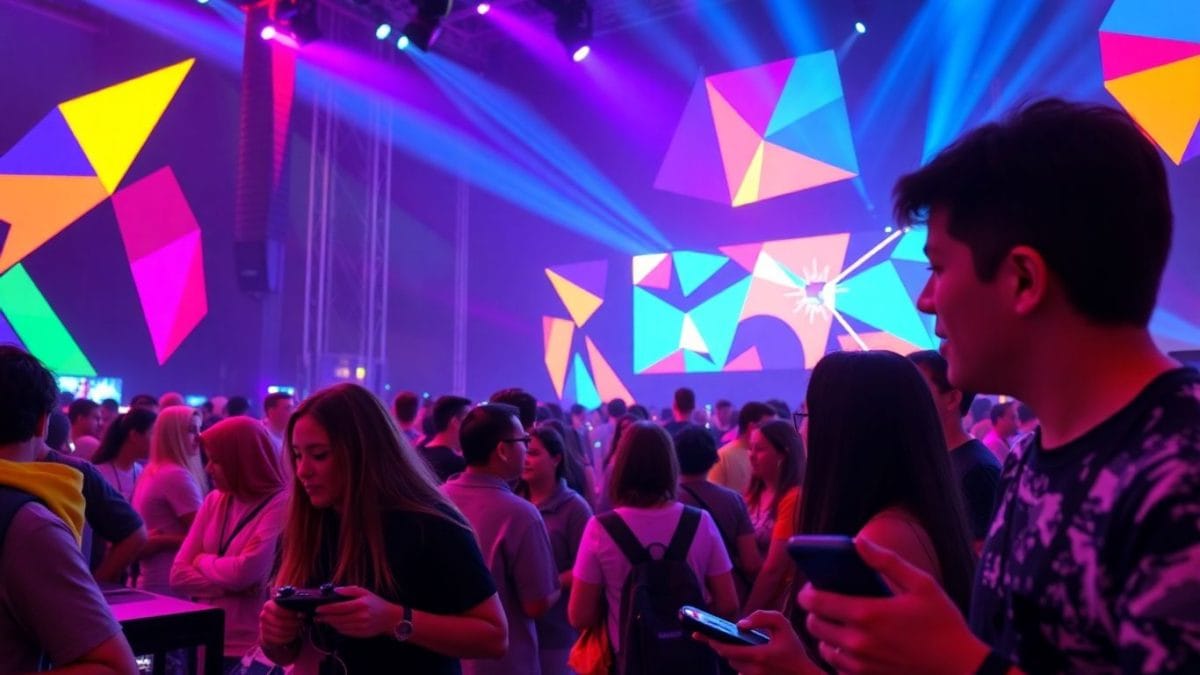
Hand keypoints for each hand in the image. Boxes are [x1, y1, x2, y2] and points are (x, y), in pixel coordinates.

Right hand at [260, 599, 303, 646]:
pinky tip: (292, 636)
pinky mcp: (264, 637)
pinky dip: (287, 638)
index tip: (302, 615)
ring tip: (298, 629)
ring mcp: (262, 627)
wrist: (275, 625)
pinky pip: (277, 640)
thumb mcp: (288, 606)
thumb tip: (302, 612)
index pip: (278, 610)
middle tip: (301, 623)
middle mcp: (263, 616)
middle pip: (280, 622)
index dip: (291, 614)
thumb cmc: (285, 613)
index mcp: (268, 606)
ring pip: (279, 632)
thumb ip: (293, 606)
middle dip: (294, 624)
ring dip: (291, 631)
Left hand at [315, 586, 400, 638]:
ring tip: (324, 620)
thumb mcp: (365, 592)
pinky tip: (334, 624)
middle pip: (337, 618)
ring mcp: (360, 627)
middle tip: (317, 616)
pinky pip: (345, 632)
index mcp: (360, 604)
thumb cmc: (376, 603)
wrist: (389, 618)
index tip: (318, 609)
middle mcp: (360, 616)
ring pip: (340, 626)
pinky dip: (338, 628)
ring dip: (330, 623)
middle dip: (325, 617)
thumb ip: (350, 590)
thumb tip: (336, 590)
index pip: (339, 607)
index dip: (327, 609)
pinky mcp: (360, 634)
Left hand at [692, 611, 815, 674]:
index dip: (712, 641)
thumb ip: (762, 617)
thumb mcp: (783, 626)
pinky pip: (740, 673)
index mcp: (760, 655)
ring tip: (733, 644)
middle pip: (728, 658)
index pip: (727, 650)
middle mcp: (755, 671)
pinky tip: (746, 656)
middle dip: (722, 646)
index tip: (700, 633)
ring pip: (733, 665)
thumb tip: (740, 625)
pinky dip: (741, 664)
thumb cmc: (794, 650)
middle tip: (711, 635)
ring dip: (732, 655)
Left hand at [798, 538, 989, 674]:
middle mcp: (858, 641)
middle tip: (825, 602)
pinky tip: (851, 643)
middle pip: (814, 625)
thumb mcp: (921, 584)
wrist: (960, 668)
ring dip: (825, 634)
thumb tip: (857, 541)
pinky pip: (837, 665)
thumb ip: (886, 561)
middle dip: (814, 612)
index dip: (808, 592)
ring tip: (838, 622)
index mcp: (868, 614)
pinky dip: (838, 653)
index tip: (811, 587)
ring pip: (823, 646)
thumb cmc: (943, 623)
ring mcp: (861, 664)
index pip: (817, 601)